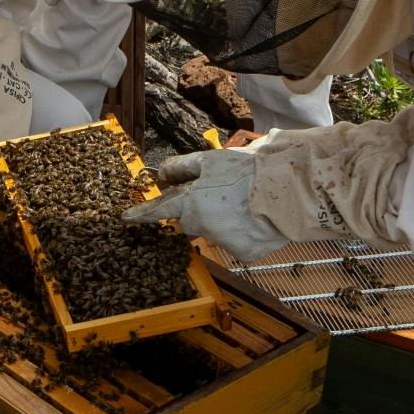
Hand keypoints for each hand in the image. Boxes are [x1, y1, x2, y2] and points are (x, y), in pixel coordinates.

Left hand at [123, 148, 286, 260]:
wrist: (287, 191)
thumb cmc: (247, 171)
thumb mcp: (210, 159)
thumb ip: (181, 167)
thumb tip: (161, 176)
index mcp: (190, 204)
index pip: (159, 210)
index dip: (141, 213)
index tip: (126, 218)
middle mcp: (201, 228)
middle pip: (192, 221)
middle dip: (200, 210)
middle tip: (222, 195)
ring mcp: (222, 243)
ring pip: (215, 231)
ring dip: (223, 221)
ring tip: (246, 203)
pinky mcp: (243, 253)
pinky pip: (236, 242)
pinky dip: (243, 232)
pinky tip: (256, 217)